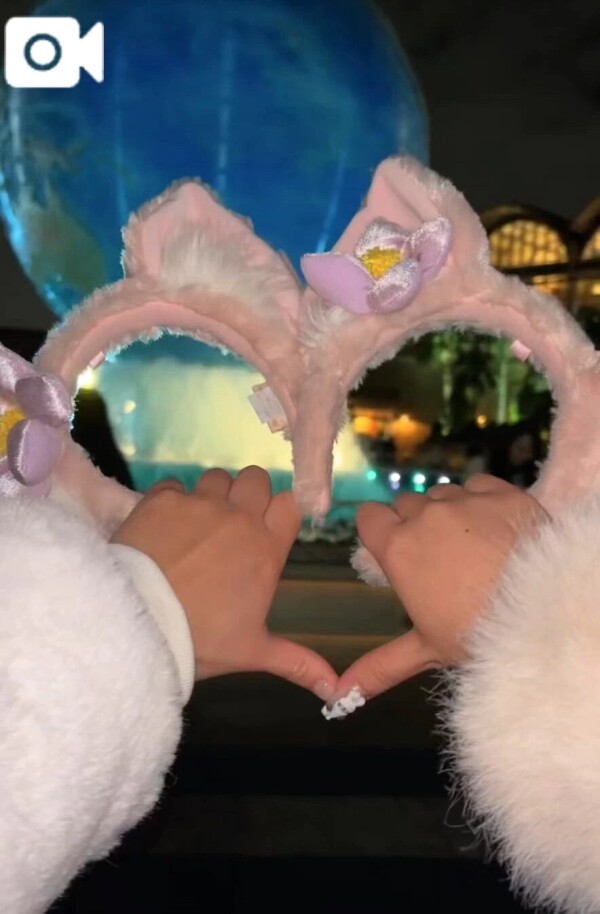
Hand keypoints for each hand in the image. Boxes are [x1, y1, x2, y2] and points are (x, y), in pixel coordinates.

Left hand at [111, 466, 337, 700]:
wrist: (138, 626)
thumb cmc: (201, 640)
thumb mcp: (253, 653)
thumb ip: (297, 663)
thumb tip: (336, 690)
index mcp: (266, 549)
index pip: (289, 504)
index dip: (278, 512)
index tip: (265, 528)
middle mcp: (238, 518)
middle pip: (256, 478)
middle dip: (246, 495)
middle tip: (230, 525)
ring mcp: (199, 504)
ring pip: (216, 477)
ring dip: (210, 495)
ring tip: (195, 526)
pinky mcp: (162, 499)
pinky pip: (174, 485)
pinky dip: (171, 501)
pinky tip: (163, 527)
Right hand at [332, 475, 548, 705]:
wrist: (542, 613)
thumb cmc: (475, 634)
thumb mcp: (426, 649)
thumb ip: (380, 665)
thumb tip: (340, 694)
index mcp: (398, 548)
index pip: (368, 517)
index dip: (380, 531)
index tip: (395, 550)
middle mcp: (426, 515)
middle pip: (407, 505)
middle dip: (416, 524)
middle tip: (438, 559)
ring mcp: (464, 500)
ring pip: (443, 495)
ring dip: (449, 514)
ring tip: (470, 547)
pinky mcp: (502, 493)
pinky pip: (479, 485)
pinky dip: (482, 502)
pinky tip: (495, 530)